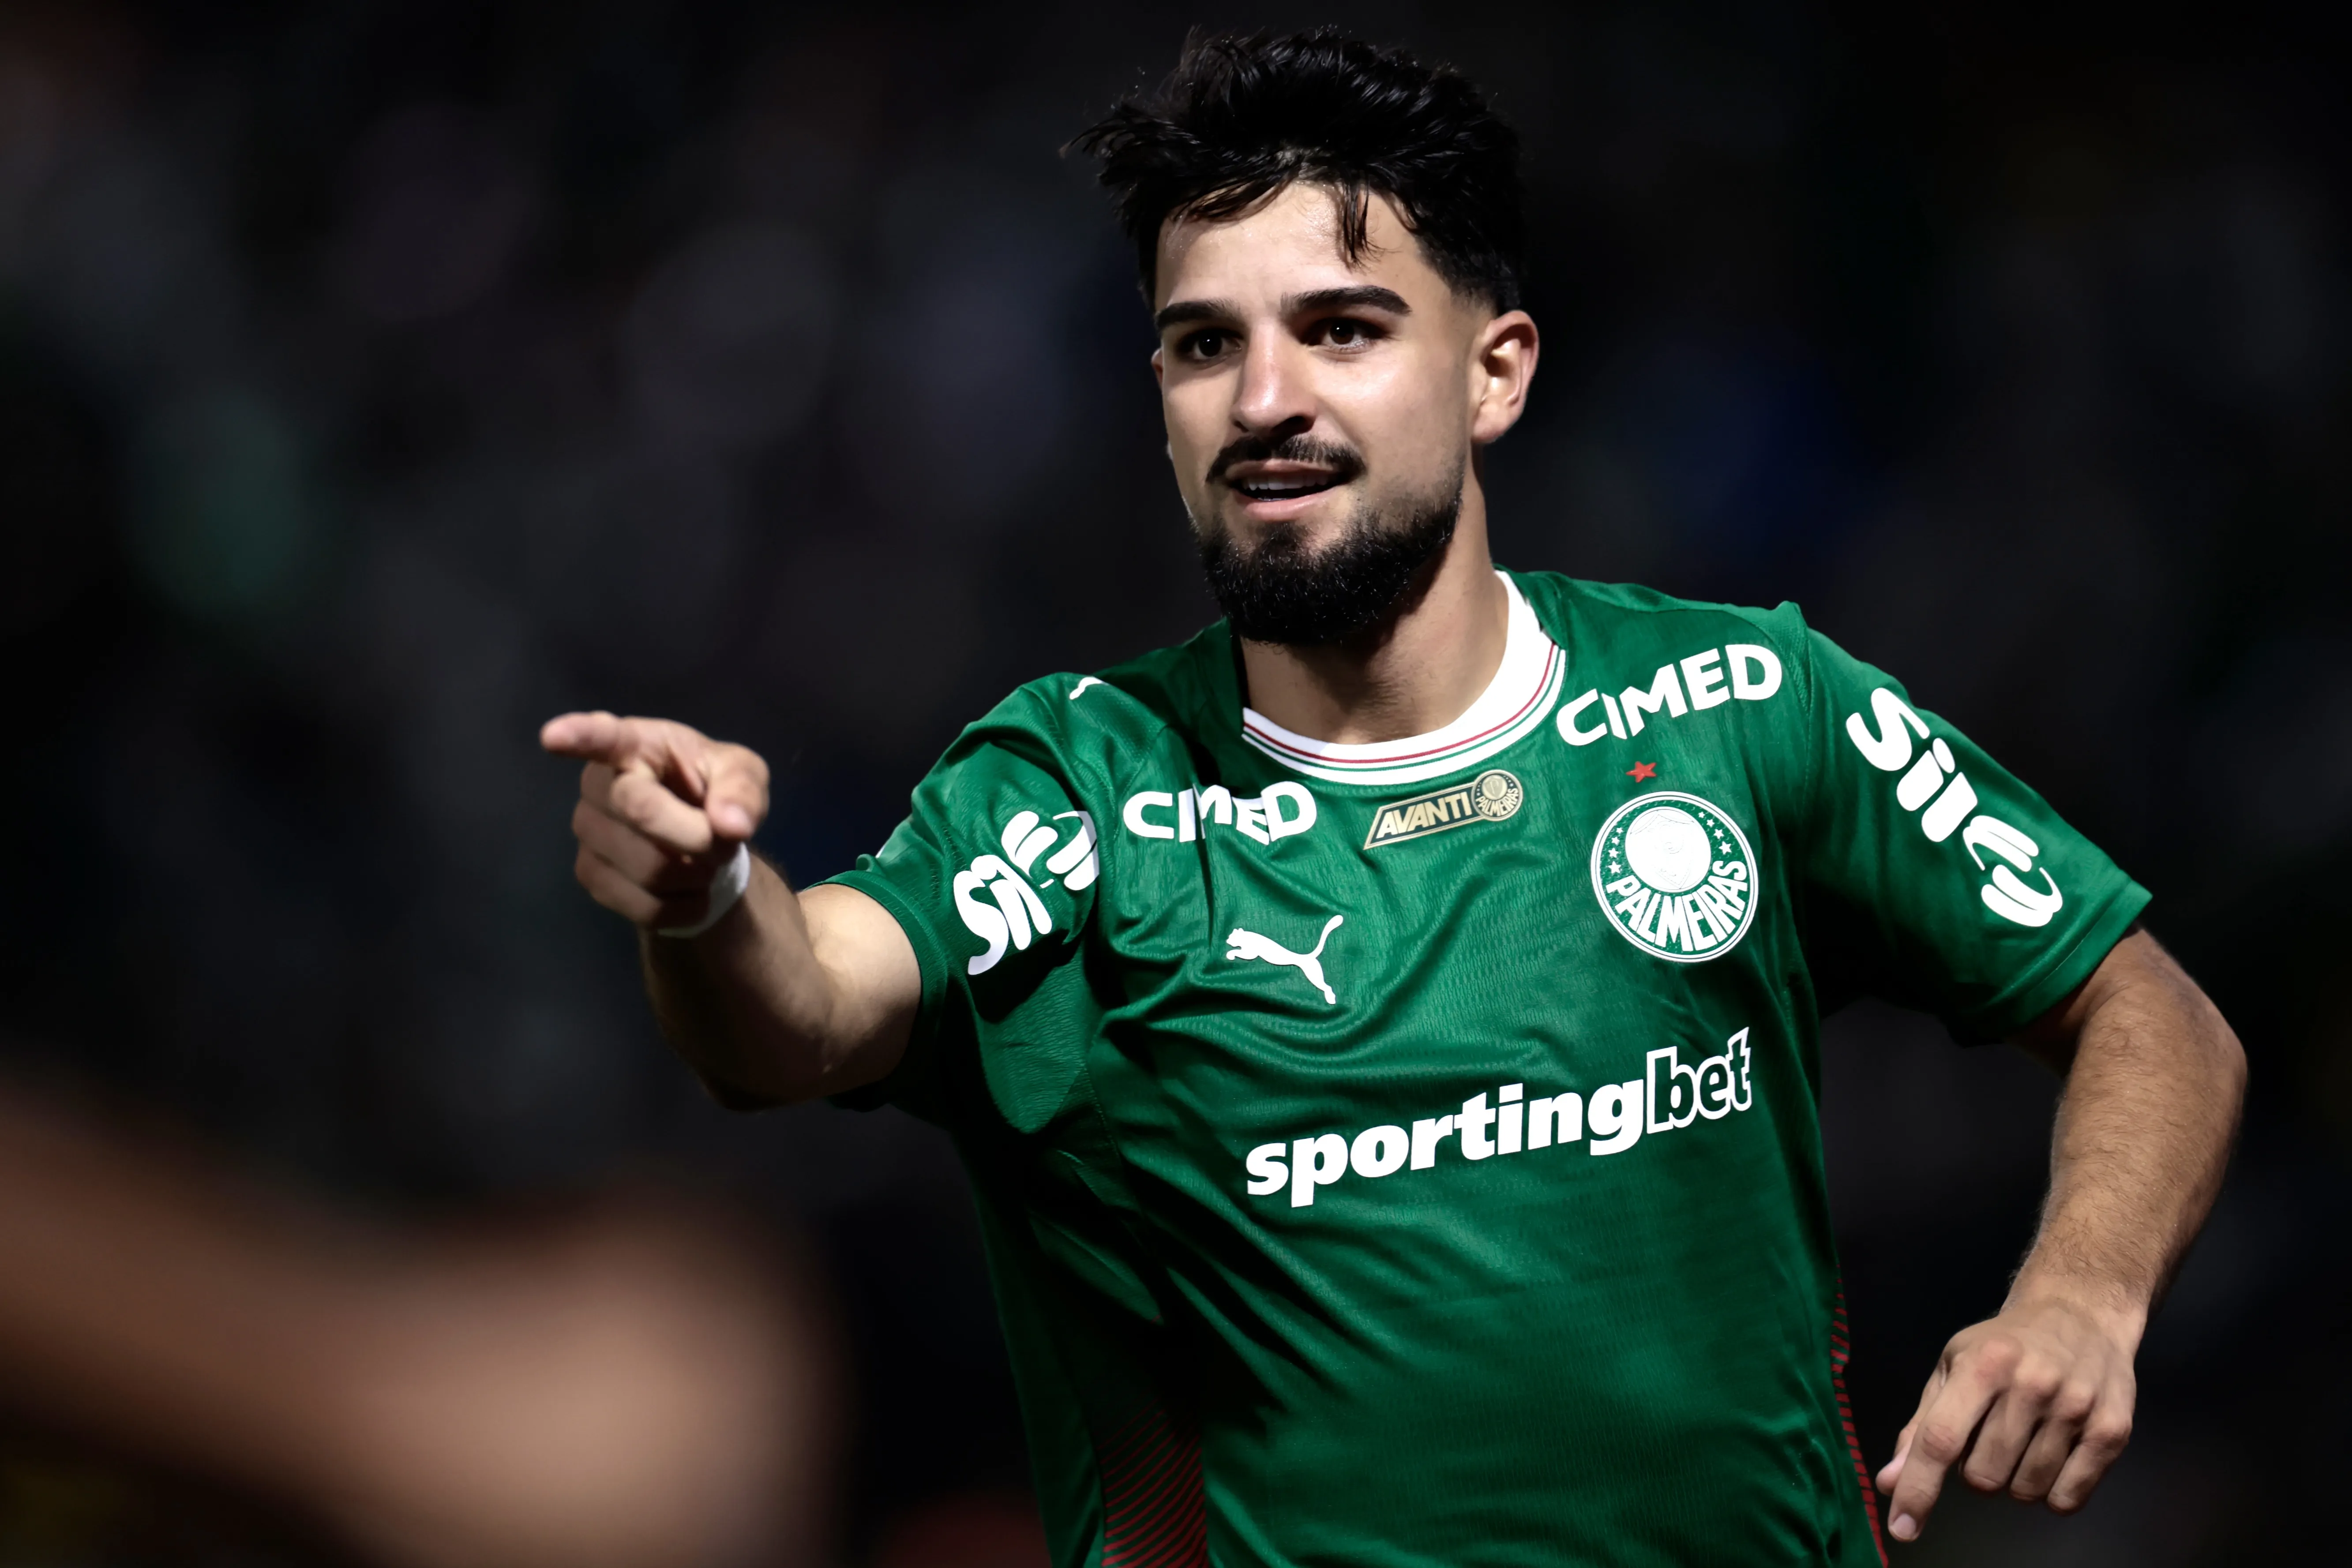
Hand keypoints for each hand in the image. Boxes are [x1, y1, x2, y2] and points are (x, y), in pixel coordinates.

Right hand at [541, 712, 770, 931]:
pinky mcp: (590, 874)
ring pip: (650, 869)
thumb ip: (743, 791)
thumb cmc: (713, 789)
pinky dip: (685, 907)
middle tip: (723, 839)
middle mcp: (599, 784)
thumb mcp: (743, 775)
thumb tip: (732, 826)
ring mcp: (587, 830)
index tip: (553, 737)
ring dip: (697, 875)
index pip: (602, 737)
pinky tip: (689, 890)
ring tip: (704, 861)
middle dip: (701, 837)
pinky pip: (646, 908)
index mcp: (636, 744)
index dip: (578, 736)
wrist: (698, 836)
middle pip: (645, 814)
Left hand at [1875, 1292, 2138, 1542]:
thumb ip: (1920, 1426)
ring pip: (2025, 1492)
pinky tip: (2053, 1455)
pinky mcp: (2112, 1431)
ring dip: (2015, 1481)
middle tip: (1990, 1437)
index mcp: (1982, 1366)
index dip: (1918, 1488)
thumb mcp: (1953, 1368)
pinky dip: (2052, 1493)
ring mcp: (2075, 1409)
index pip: (1941, 1440)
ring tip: (2024, 1439)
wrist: (2080, 1313)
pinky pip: (2067, 1499)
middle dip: (1977, 1471)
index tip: (1902, 1527)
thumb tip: (1889, 1483)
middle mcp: (2030, 1386)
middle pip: (1984, 1477)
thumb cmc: (2004, 1345)